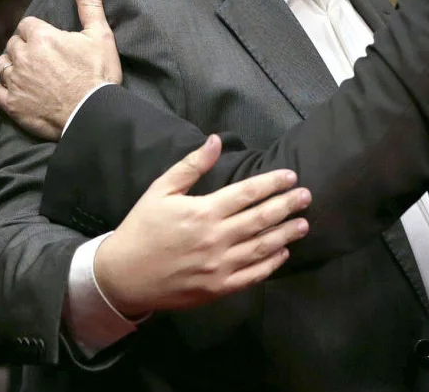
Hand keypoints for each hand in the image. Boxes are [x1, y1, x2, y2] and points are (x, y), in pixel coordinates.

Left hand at [0, 0, 123, 139]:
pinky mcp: (12, 104)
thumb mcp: (100, 35)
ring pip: (2, 66)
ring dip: (11, 66)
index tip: (49, 40)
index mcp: (41, 37)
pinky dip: (0, 88)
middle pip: (13, 44)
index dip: (37, 31)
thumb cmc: (99, 74)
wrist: (93, 113)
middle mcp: (22, 57)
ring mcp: (15, 81)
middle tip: (41, 57)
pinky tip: (11, 89)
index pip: (26, 25)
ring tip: (28, 72)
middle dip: (24, 48)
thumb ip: (89, 3)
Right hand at [94, 135, 311, 316]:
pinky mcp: (218, 288)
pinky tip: (283, 253)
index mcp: (203, 212)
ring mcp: (218, 266)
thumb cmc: (142, 228)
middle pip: (261, 219)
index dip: (273, 183)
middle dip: (288, 206)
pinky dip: (271, 264)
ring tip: (304, 224)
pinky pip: (252, 275)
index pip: (247, 193)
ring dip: (286, 234)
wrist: (121, 276)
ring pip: (262, 248)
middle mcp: (215, 238)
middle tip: (307, 197)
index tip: (291, 176)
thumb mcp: (160, 190)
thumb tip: (216, 140)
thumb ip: (191, 166)